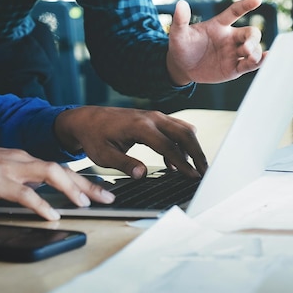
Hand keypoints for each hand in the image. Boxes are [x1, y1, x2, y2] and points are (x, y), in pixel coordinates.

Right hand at [0, 146, 114, 220]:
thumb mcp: (1, 172)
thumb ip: (22, 180)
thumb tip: (41, 192)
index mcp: (24, 159)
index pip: (61, 168)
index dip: (84, 180)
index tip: (102, 191)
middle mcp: (22, 160)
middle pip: (62, 169)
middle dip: (88, 184)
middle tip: (106, 198)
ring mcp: (10, 169)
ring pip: (50, 173)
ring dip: (71, 188)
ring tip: (85, 203)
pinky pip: (24, 194)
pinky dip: (41, 204)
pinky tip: (51, 214)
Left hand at [54, 106, 207, 178]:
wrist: (88, 118)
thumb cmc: (94, 136)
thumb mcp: (104, 155)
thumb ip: (124, 164)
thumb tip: (142, 174)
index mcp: (140, 126)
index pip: (169, 146)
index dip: (183, 163)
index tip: (193, 175)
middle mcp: (152, 117)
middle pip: (184, 133)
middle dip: (197, 153)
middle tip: (205, 171)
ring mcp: (155, 116)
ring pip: (184, 129)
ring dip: (192, 148)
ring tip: (195, 168)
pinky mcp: (156, 118)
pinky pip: (176, 128)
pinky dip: (182, 143)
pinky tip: (176, 162)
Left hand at [166, 0, 267, 85]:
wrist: (181, 67)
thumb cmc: (181, 46)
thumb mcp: (178, 34)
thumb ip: (180, 20)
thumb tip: (181, 4)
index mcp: (219, 25)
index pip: (235, 12)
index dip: (246, 5)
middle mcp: (231, 38)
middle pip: (251, 33)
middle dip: (253, 39)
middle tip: (246, 48)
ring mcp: (234, 53)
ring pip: (254, 49)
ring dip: (256, 52)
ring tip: (249, 56)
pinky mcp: (234, 68)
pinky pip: (251, 65)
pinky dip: (260, 62)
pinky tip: (267, 59)